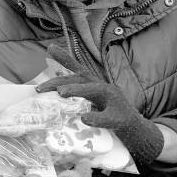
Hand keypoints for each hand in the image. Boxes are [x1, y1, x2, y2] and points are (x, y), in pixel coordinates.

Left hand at [37, 46, 162, 164]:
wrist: (135, 129)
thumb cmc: (110, 113)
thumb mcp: (92, 102)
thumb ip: (76, 94)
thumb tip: (54, 91)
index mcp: (95, 84)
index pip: (78, 69)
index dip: (65, 58)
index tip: (50, 48)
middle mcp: (103, 88)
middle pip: (82, 78)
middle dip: (61, 81)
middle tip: (41, 88)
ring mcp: (113, 101)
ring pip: (95, 91)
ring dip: (78, 90)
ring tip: (61, 92)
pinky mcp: (120, 117)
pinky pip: (107, 117)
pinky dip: (96, 118)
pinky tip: (84, 118)